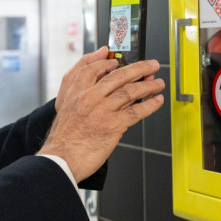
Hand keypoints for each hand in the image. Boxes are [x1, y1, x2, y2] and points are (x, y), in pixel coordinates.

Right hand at [40, 55, 164, 181]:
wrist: (61, 159)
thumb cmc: (63, 141)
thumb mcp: (64, 112)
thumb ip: (79, 99)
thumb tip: (98, 93)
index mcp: (75, 93)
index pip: (91, 68)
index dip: (107, 62)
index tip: (117, 61)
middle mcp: (89, 97)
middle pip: (117, 76)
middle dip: (138, 68)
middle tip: (150, 65)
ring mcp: (102, 110)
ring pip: (130, 91)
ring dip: (148, 85)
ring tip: (158, 83)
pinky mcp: (113, 124)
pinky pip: (136, 111)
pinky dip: (150, 105)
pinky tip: (156, 101)